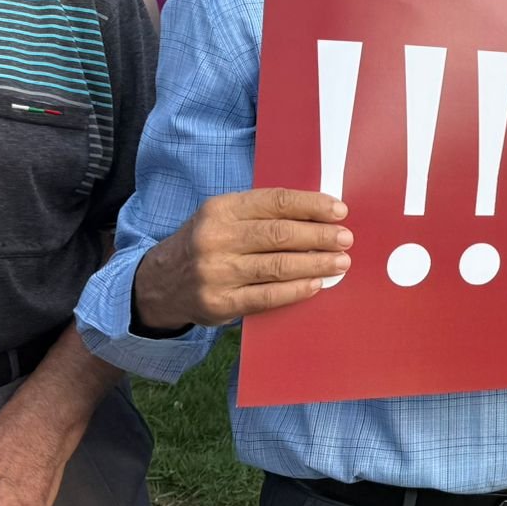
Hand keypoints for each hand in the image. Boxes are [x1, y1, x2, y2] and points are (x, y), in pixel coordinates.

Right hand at [131, 188, 350, 330]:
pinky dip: (296, 290)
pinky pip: (267, 296)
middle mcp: (216, 238)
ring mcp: (216, 273)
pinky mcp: (220, 303)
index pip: (275, 202)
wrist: (161, 283)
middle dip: (319, 236)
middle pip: (280, 234)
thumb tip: (318, 215)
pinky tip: (315, 284)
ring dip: (316, 264)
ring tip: (340, 263)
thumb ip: (262, 214)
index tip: (339, 210)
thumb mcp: (224, 217)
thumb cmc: (207, 243)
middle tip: (345, 238)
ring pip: (277, 266)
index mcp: (220, 209)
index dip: (311, 206)